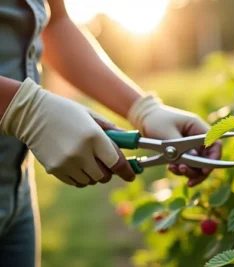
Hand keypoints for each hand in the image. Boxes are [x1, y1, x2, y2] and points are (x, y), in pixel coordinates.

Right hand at [0, 78, 134, 186]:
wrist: (32, 114)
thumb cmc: (65, 112)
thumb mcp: (91, 115)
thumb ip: (110, 130)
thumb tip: (128, 139)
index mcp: (94, 136)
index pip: (116, 162)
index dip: (126, 172)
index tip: (131, 176)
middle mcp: (81, 152)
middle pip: (104, 176)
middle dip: (108, 172)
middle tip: (106, 164)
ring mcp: (66, 163)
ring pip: (90, 181)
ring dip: (93, 175)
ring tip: (88, 160)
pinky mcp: (54, 169)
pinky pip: (75, 182)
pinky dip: (80, 177)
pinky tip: (77, 164)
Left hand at [128, 94, 221, 186]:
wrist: (144, 118)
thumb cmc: (156, 120)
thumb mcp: (167, 133)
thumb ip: (180, 147)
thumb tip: (194, 159)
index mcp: (197, 127)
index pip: (215, 143)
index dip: (214, 158)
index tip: (205, 170)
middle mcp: (197, 137)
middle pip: (208, 158)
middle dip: (198, 170)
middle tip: (186, 175)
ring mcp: (191, 146)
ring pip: (198, 164)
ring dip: (189, 171)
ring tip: (173, 169)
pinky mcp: (183, 152)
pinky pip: (188, 165)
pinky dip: (181, 170)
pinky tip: (171, 168)